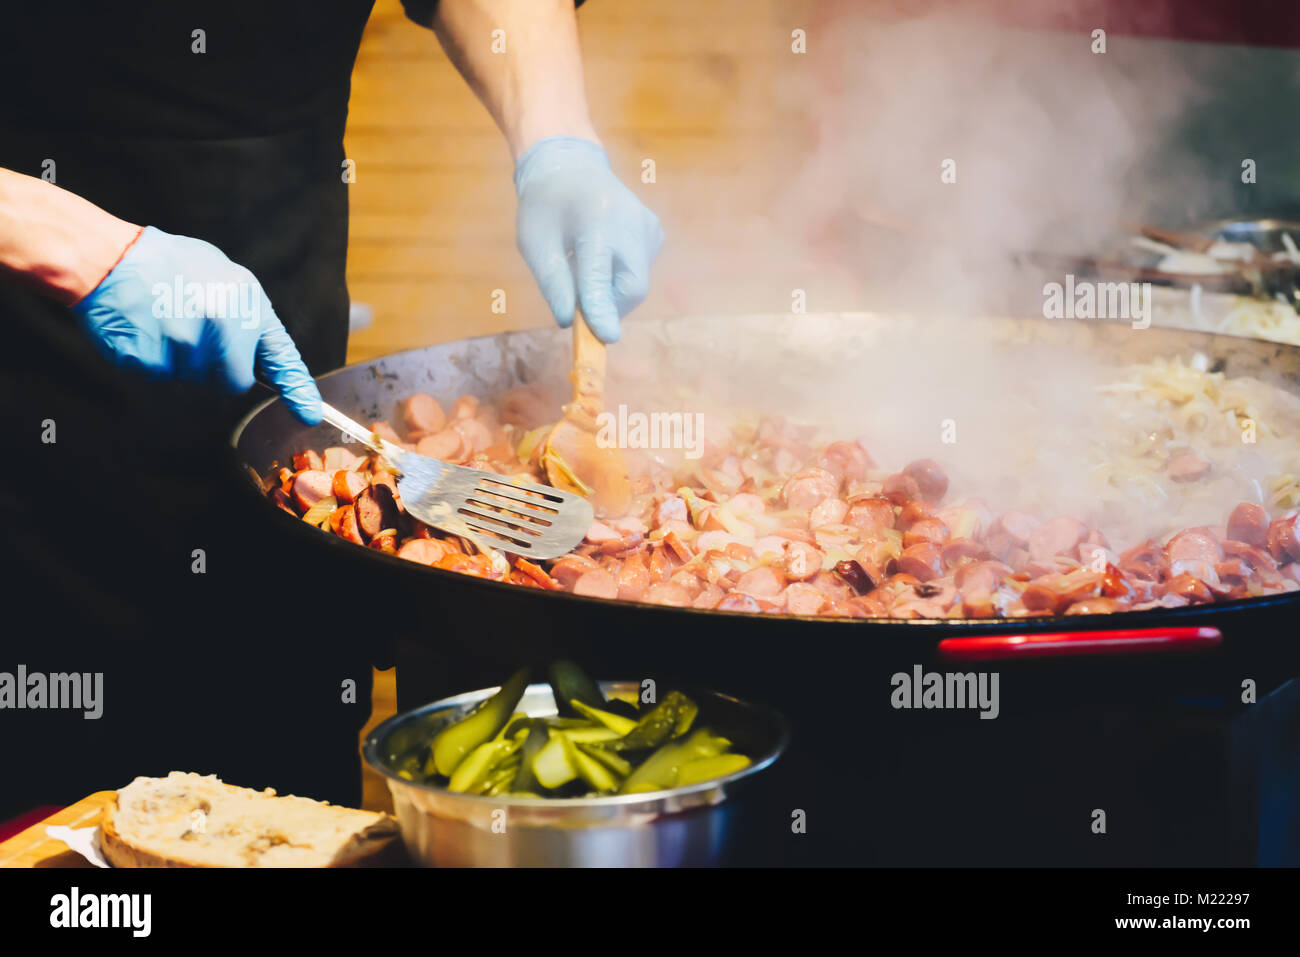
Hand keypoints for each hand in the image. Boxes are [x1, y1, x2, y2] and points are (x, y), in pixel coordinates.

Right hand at [72, 226, 321, 423]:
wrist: (112, 258)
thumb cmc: (171, 265)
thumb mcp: (226, 278)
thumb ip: (247, 316)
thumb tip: (258, 351)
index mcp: (246, 305)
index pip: (280, 357)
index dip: (297, 389)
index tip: (310, 414)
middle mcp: (223, 329)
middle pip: (234, 382)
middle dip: (219, 370)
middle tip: (196, 335)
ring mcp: (187, 349)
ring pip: (196, 380)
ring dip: (185, 362)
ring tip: (167, 322)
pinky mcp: (154, 363)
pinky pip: (163, 377)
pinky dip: (155, 361)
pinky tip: (148, 330)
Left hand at [514, 137, 663, 342]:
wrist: (570, 166)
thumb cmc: (545, 207)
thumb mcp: (534, 242)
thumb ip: (553, 282)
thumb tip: (570, 322)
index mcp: (596, 217)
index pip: (600, 272)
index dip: (602, 307)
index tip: (606, 338)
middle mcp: (632, 220)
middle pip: (631, 286)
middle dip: (607, 307)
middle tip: (578, 308)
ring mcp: (649, 226)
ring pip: (636, 283)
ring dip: (609, 292)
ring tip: (582, 265)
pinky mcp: (655, 233)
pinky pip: (638, 272)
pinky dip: (617, 278)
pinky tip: (599, 254)